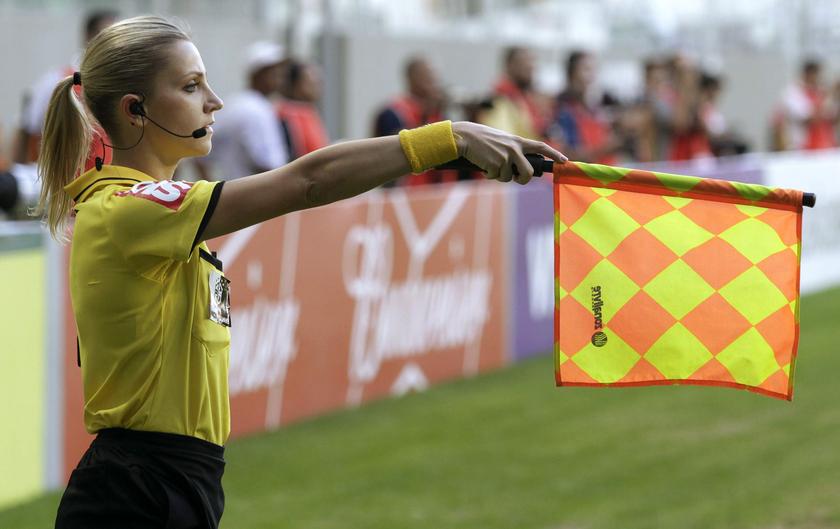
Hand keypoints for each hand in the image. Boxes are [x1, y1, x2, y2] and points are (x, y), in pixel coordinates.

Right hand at [452, 121, 566, 184]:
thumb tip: (519, 169)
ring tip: (490, 164)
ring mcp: (505, 157)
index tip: (564, 160)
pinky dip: (488, 174)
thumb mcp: (501, 140)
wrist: (464, 137)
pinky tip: (482, 164)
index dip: (553, 154)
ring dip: (499, 175)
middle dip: (523, 180)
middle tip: (517, 179)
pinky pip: (495, 177)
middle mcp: (514, 149)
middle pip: (528, 172)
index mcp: (517, 141)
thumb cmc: (480, 139)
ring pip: (509, 177)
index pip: (540, 146)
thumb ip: (513, 150)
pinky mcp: (495, 165)